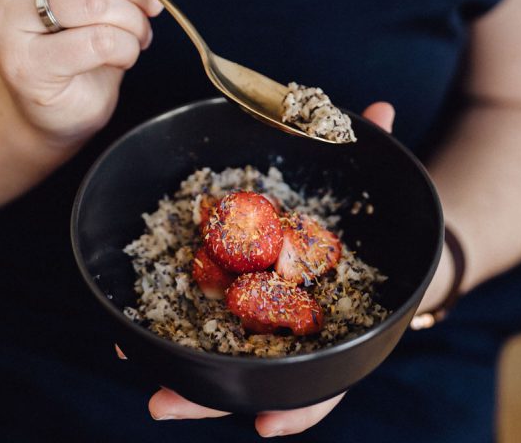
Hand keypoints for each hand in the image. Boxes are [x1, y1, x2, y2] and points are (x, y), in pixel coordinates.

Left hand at [145, 101, 395, 435]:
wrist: (382, 230)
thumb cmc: (390, 222)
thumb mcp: (386, 188)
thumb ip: (380, 151)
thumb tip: (382, 108)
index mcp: (345, 322)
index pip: (326, 377)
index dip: (299, 405)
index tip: (266, 423)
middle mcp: (303, 332)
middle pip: (257, 379)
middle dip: (210, 394)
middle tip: (162, 403)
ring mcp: (269, 320)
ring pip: (224, 356)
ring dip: (177, 366)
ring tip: (130, 357)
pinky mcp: (240, 297)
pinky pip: (207, 319)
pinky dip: (171, 328)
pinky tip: (133, 328)